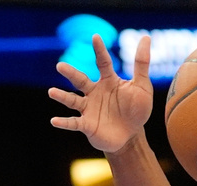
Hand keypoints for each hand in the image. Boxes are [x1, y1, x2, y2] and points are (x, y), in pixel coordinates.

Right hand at [49, 35, 152, 152]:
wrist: (131, 136)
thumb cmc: (136, 110)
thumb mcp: (142, 87)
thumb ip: (141, 64)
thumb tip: (145, 37)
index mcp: (108, 81)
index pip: (102, 62)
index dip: (99, 50)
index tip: (96, 37)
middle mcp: (95, 92)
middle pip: (80, 80)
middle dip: (70, 73)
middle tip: (60, 66)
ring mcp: (89, 109)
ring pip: (72, 100)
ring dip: (62, 96)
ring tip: (52, 92)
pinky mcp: (87, 125)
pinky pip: (73, 123)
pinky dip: (64, 122)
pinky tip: (54, 121)